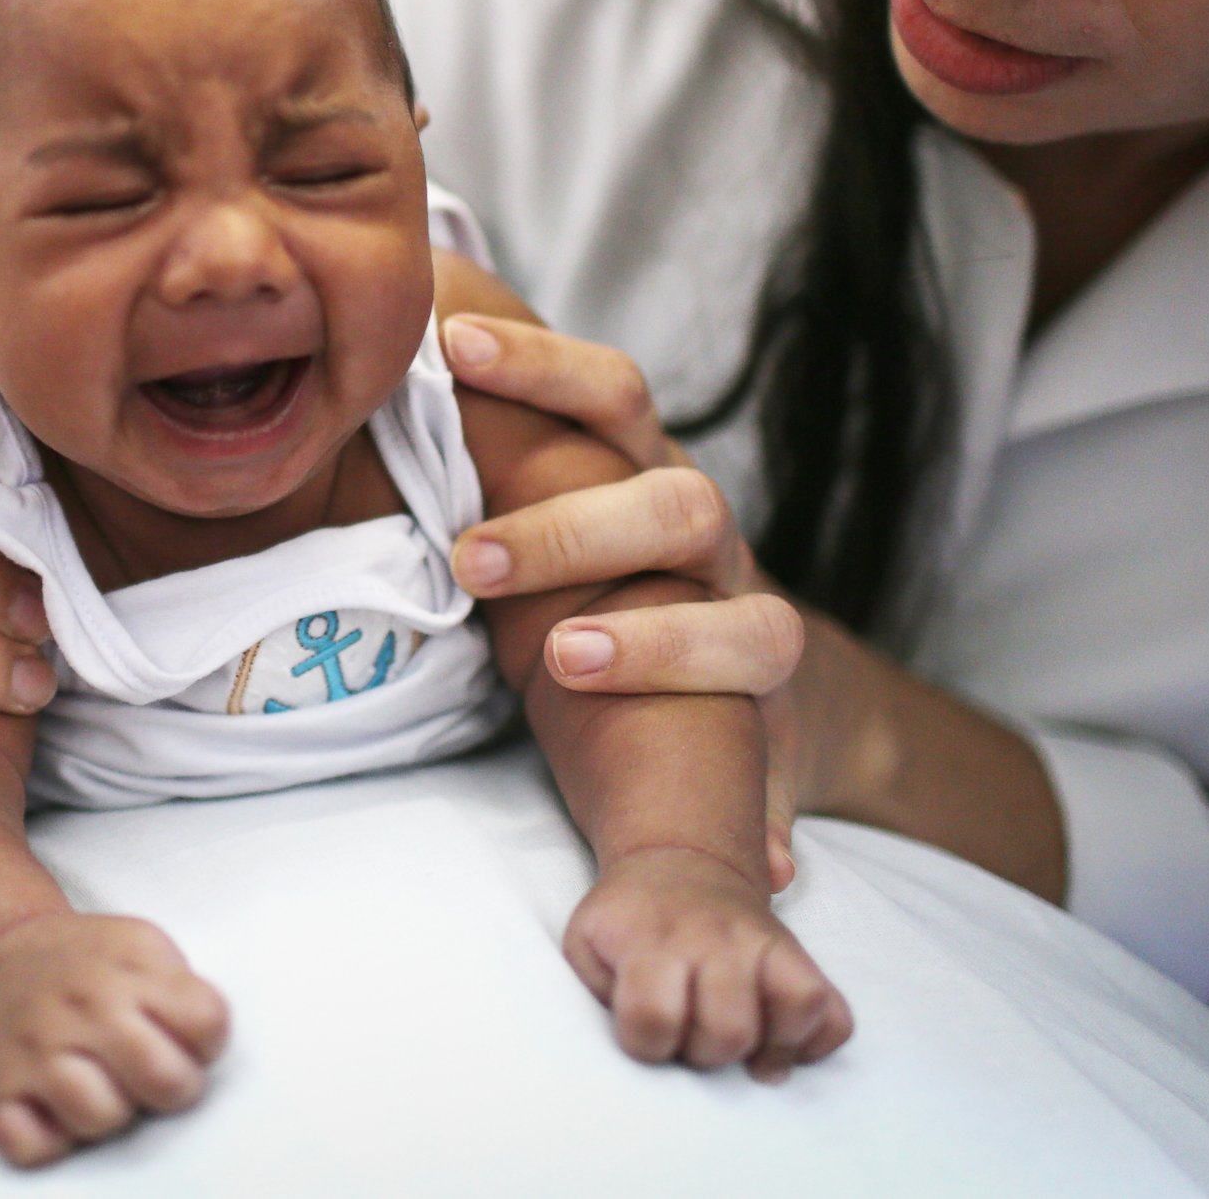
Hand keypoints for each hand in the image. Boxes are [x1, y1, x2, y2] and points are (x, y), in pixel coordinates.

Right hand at [0, 914, 229, 1168]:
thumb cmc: (82, 965)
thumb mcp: (140, 946)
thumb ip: (180, 988)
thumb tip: (206, 1041)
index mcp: (128, 966)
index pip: (207, 1022)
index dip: (204, 1040)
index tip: (179, 1036)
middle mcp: (83, 1005)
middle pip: (165, 1079)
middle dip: (170, 1087)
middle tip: (149, 1074)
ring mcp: (38, 1047)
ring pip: (101, 1118)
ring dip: (107, 1114)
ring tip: (99, 1086)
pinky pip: (31, 1145)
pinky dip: (47, 1139)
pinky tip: (54, 1107)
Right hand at [440, 315, 814, 879]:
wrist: (754, 641)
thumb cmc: (720, 718)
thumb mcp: (743, 775)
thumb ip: (749, 816)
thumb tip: (764, 874)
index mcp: (753, 637)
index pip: (746, 632)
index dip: (669, 644)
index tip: (570, 662)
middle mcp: (716, 545)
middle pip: (683, 508)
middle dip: (580, 533)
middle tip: (480, 567)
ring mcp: (665, 472)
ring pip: (630, 407)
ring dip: (544, 379)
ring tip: (451, 362)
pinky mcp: (622, 435)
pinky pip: (583, 376)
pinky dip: (522, 351)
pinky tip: (443, 332)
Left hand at [563, 849, 852, 1084]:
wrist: (677, 859)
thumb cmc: (627, 919)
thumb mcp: (586, 941)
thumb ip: (595, 987)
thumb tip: (651, 1023)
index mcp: (652, 941)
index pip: (653, 1017)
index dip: (646, 1043)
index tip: (644, 1032)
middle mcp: (715, 940)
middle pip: (728, 1030)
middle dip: (705, 1055)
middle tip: (690, 1036)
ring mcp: (763, 943)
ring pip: (796, 1010)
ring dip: (769, 1049)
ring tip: (741, 1048)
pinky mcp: (798, 953)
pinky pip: (834, 1012)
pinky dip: (816, 1041)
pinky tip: (780, 1043)